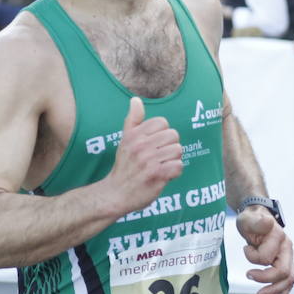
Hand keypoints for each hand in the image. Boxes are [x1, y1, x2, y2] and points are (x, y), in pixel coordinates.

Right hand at [102, 96, 181, 213]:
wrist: (115, 194)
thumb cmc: (124, 166)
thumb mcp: (125, 140)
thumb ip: (133, 120)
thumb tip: (136, 100)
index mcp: (134, 135)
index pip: (162, 122)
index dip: (162, 134)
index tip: (155, 145)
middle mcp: (141, 146)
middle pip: (173, 135)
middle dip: (170, 147)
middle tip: (160, 157)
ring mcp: (149, 161)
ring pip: (178, 150)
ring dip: (173, 160)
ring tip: (162, 166)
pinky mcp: (156, 175)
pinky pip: (178, 166)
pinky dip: (174, 172)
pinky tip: (164, 175)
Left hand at [236, 206, 293, 293]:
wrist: (256, 218)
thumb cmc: (251, 219)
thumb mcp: (249, 218)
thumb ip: (257, 221)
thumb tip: (267, 223)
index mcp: (279, 238)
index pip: (267, 257)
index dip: (253, 258)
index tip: (245, 249)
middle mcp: (287, 248)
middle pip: (284, 272)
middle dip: (269, 284)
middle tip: (256, 292)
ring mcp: (288, 257)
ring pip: (289, 280)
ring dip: (277, 292)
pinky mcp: (285, 264)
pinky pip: (287, 282)